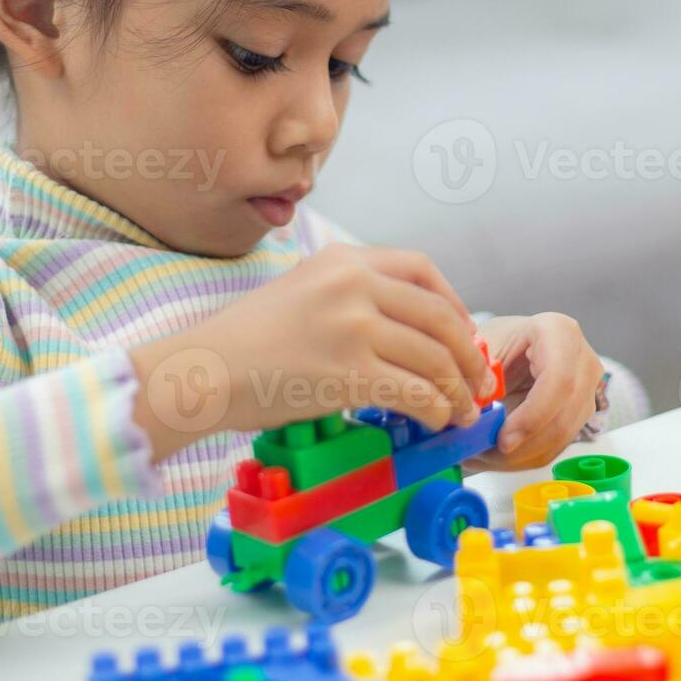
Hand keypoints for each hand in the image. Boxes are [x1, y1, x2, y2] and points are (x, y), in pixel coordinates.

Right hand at [128, 244, 495, 459]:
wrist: (204, 371)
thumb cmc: (244, 342)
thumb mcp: (300, 290)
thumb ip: (348, 294)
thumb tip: (402, 326)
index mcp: (343, 258)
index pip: (421, 268)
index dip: (454, 302)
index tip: (465, 331)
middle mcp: (354, 283)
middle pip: (439, 315)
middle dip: (467, 353)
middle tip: (477, 381)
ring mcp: (354, 326)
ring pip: (434, 358)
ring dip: (457, 389)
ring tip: (461, 411)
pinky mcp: (350, 372)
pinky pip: (415, 392)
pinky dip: (435, 410)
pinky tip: (436, 422)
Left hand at [472, 313, 604, 470]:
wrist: (514, 345)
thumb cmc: (499, 342)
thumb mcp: (482, 351)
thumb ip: (476, 380)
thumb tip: (470, 417)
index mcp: (559, 333)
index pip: (559, 380)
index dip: (533, 416)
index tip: (503, 439)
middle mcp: (583, 362)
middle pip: (563, 417)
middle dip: (522, 445)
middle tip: (483, 455)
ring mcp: (588, 391)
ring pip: (560, 438)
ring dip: (519, 456)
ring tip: (481, 455)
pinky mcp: (580, 415)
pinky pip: (556, 447)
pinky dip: (524, 457)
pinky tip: (496, 454)